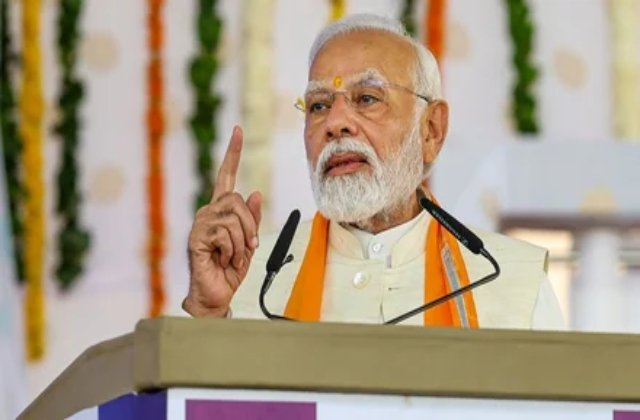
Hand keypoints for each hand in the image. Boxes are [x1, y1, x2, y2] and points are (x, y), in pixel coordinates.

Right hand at [183, 126, 261, 316]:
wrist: (217, 295)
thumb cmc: (230, 269)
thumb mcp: (249, 242)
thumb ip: (251, 219)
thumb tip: (255, 193)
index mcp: (221, 210)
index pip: (226, 176)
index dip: (233, 153)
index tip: (238, 131)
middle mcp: (209, 212)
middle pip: (237, 200)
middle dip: (250, 225)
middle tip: (248, 246)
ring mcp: (201, 224)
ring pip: (234, 218)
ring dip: (242, 243)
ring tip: (232, 257)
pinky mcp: (197, 237)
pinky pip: (225, 233)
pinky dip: (233, 250)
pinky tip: (223, 259)